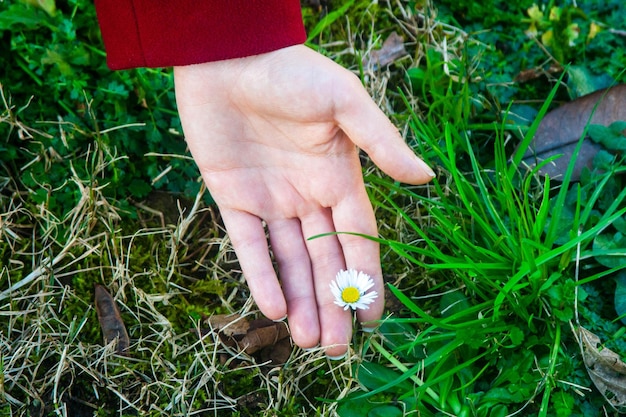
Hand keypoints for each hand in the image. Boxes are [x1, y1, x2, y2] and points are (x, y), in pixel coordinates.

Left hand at [174, 45, 433, 357]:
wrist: (228, 55)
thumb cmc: (291, 71)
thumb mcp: (344, 101)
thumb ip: (380, 141)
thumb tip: (426, 179)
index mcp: (338, 176)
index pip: (358, 237)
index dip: (365, 276)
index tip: (372, 317)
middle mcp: (307, 194)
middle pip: (324, 258)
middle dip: (332, 302)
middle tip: (337, 347)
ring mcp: (270, 199)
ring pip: (289, 260)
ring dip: (300, 299)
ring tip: (309, 341)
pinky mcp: (232, 197)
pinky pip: (249, 244)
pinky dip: (260, 275)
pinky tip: (274, 308)